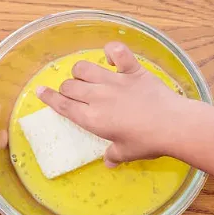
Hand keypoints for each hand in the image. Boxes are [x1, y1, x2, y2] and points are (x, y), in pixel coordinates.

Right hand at [36, 42, 189, 166]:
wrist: (173, 125)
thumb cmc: (147, 143)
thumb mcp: (126, 153)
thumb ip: (113, 155)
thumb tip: (108, 162)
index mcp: (92, 118)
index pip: (63, 106)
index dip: (49, 98)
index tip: (40, 90)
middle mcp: (97, 97)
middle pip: (70, 86)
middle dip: (66, 89)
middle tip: (73, 93)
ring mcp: (114, 81)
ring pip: (84, 68)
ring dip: (80, 72)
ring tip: (86, 77)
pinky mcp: (132, 71)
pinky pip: (117, 52)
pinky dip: (112, 51)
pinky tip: (112, 57)